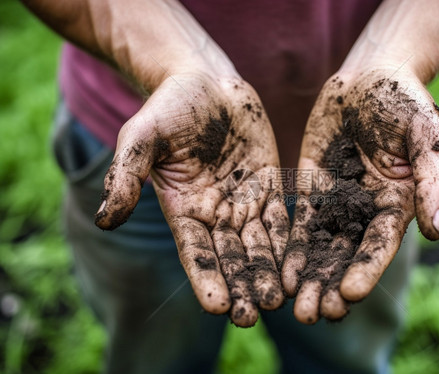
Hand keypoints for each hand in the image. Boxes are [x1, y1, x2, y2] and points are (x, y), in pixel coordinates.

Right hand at [94, 73, 289, 326]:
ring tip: (280, 301)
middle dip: (241, 285)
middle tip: (253, 315)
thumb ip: (126, 176)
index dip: (207, 278)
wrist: (204, 82)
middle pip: (230, 256)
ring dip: (268, 272)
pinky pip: (280, 218)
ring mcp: (243, 200)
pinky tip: (299, 266)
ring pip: (259, 244)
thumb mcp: (142, 138)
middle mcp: (214, 212)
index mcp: (183, 208)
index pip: (195, 252)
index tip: (219, 306)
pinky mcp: (267, 186)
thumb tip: (105, 219)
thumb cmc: (168, 107)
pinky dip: (288, 243)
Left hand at [282, 69, 438, 323]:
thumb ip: (434, 179)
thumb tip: (437, 229)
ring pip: (320, 247)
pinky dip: (290, 249)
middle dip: (329, 285)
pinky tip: (279, 273)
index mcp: (397, 203)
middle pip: (346, 256)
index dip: (366, 270)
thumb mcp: (427, 134)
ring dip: (308, 277)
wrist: (370, 77)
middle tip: (311, 314)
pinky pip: (298, 223)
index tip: (351, 295)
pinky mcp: (312, 190)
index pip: (380, 244)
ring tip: (292, 307)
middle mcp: (366, 211)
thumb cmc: (405, 101)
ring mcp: (337, 202)